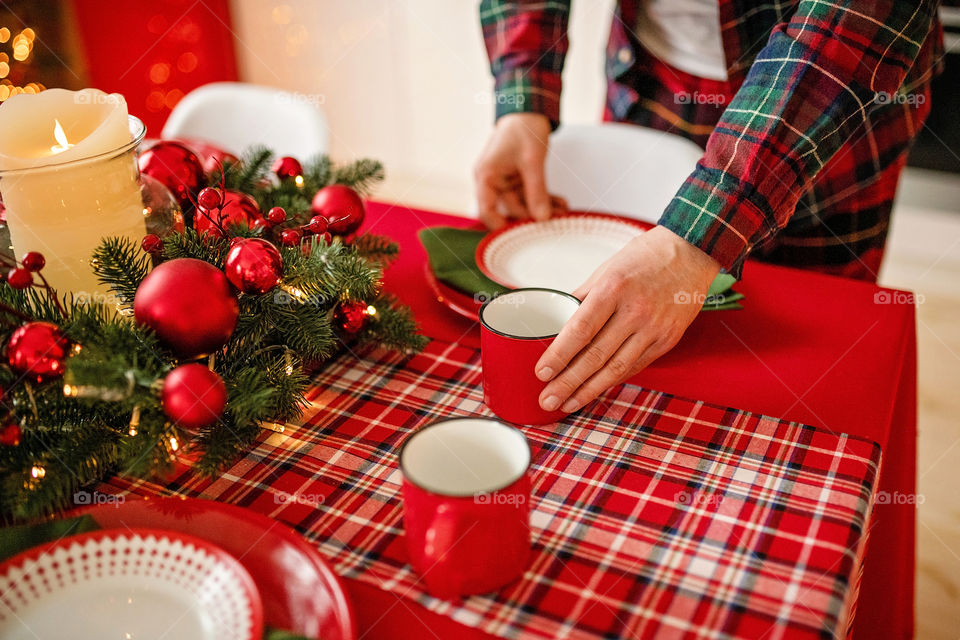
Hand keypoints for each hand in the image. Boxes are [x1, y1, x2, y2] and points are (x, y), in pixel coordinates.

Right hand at [474, 113, 566, 228]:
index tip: (522, 236)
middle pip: (509, 209)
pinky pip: (530, 194)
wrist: (528, 108)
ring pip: (523, 203)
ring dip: (542, 208)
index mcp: (486, 176)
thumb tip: (542, 218)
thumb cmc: (523, 128)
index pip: (487, 211)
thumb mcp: (532, 161)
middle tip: (554, 221)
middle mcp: (493, 181)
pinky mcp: (517, 177)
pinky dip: (544, 198)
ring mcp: (505, 180)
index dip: (501, 227)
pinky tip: (560, 203)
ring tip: (563, 211)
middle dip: (532, 216)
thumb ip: (536, 191)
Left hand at [536, 226, 721, 412]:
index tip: (542, 372)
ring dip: (588, 390)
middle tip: (547, 399)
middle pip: (596, 355)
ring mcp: (654, 328)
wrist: (691, 253)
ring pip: (616, 368)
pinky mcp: (667, 340)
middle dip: (568, 382)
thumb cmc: (645, 258)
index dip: (559, 355)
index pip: (581, 330)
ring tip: (566, 403)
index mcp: (614, 289)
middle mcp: (635, 311)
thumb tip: (557, 321)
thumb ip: (582, 297)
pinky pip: (635, 366)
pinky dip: (612, 380)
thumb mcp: (606, 269)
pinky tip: (594, 390)